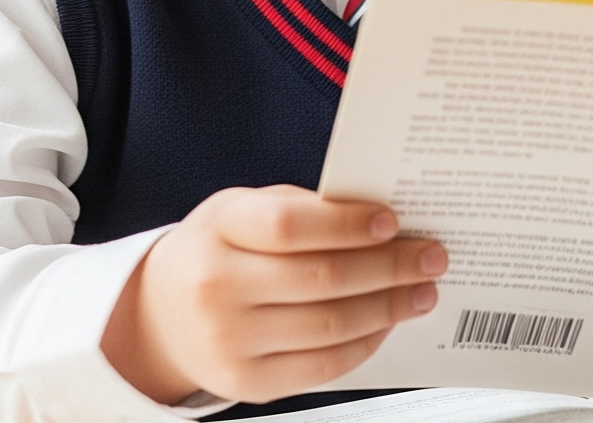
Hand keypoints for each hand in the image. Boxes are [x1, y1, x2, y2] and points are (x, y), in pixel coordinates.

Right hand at [100, 187, 445, 405]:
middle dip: (389, 268)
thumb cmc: (220, 246)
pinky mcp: (247, 385)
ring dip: (387, 308)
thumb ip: (303, 209)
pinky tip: (387, 323)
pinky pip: (320, 368)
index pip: (291, 227)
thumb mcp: (245, 208)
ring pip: (328, 327)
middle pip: (321, 279)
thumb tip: (380, 220)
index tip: (392, 221)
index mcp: (222, 229)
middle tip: (432, 256)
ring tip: (422, 291)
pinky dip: (364, 345)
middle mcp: (218, 289)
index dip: (346, 225)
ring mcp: (230, 343)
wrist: (161, 313)